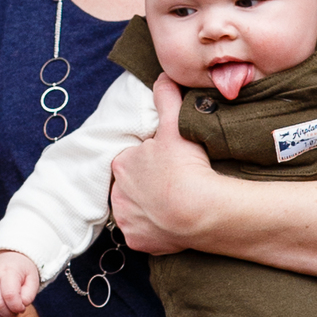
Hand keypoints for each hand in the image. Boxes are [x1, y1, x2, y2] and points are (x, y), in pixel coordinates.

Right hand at [0, 249, 40, 316]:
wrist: (7, 258)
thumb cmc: (22, 270)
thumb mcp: (33, 279)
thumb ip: (29, 295)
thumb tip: (19, 308)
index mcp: (8, 271)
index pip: (10, 295)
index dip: (17, 307)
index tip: (22, 307)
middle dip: (9, 313)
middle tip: (16, 311)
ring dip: (1, 315)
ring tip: (9, 311)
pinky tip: (0, 311)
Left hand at [106, 75, 221, 256]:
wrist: (198, 210)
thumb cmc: (185, 166)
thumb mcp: (175, 125)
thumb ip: (166, 98)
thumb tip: (162, 75)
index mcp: (122, 165)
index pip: (131, 160)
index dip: (150, 161)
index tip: (167, 163)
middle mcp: (118, 194)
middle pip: (131, 186)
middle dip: (146, 184)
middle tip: (172, 184)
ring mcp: (127, 220)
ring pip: (135, 211)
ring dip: (149, 208)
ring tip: (173, 204)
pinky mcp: (138, 241)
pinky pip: (144, 234)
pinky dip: (155, 231)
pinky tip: (171, 224)